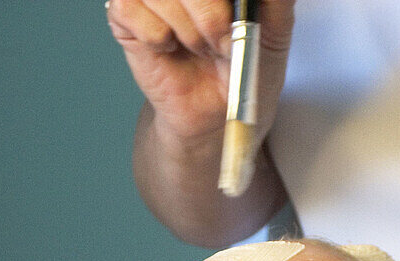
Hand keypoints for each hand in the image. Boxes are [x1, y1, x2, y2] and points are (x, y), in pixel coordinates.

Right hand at [106, 0, 294, 142]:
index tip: (229, 20)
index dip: (215, 4)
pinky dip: (159, 37)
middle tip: (222, 42)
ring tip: (199, 48)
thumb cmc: (245, 65)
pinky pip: (132, 10)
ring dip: (188, 30)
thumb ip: (275, 2)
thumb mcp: (275, 30)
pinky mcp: (124, 14)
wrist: (222, 110)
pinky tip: (170, 48)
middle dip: (210, 13)